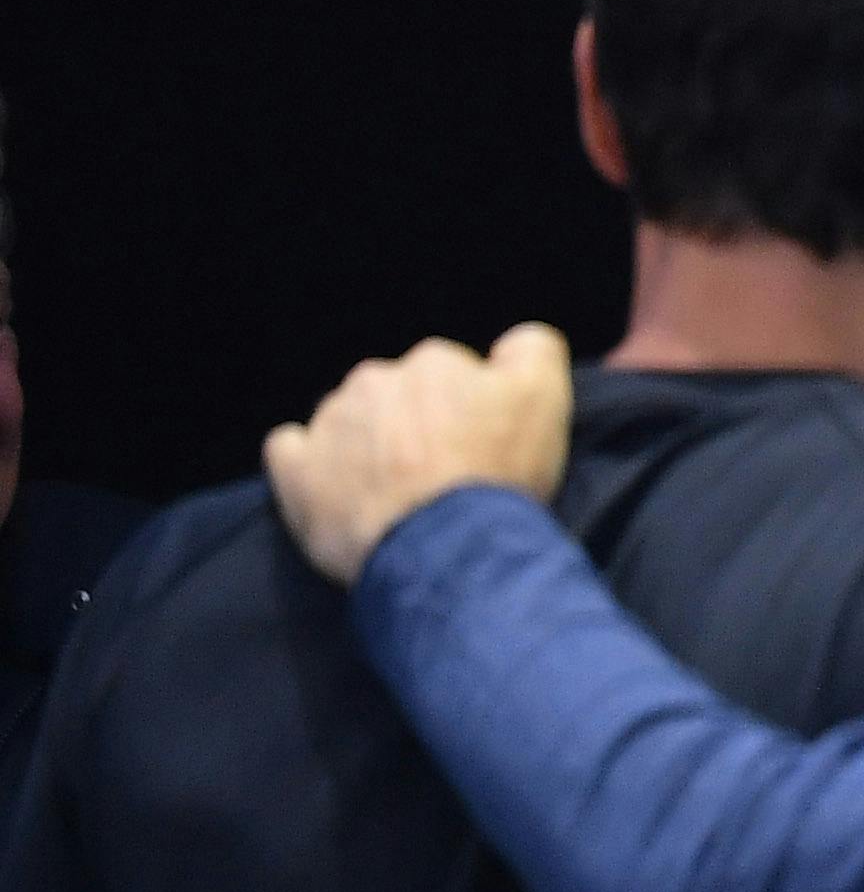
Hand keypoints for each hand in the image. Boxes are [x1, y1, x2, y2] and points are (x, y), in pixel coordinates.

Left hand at [264, 323, 575, 584]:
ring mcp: (331, 425)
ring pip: (348, 422)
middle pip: (397, 396)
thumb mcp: (545, 398)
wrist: (445, 549)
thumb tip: (516, 342)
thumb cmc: (496, 475)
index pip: (451, 374)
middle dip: (414, 426)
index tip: (481, 446)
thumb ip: (533, 350)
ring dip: (368, 448)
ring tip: (397, 496)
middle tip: (441, 475)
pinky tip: (332, 488)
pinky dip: (308, 464)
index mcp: (434, 362)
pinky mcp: (297, 473)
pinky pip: (290, 451)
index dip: (469, 412)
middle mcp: (376, 380)